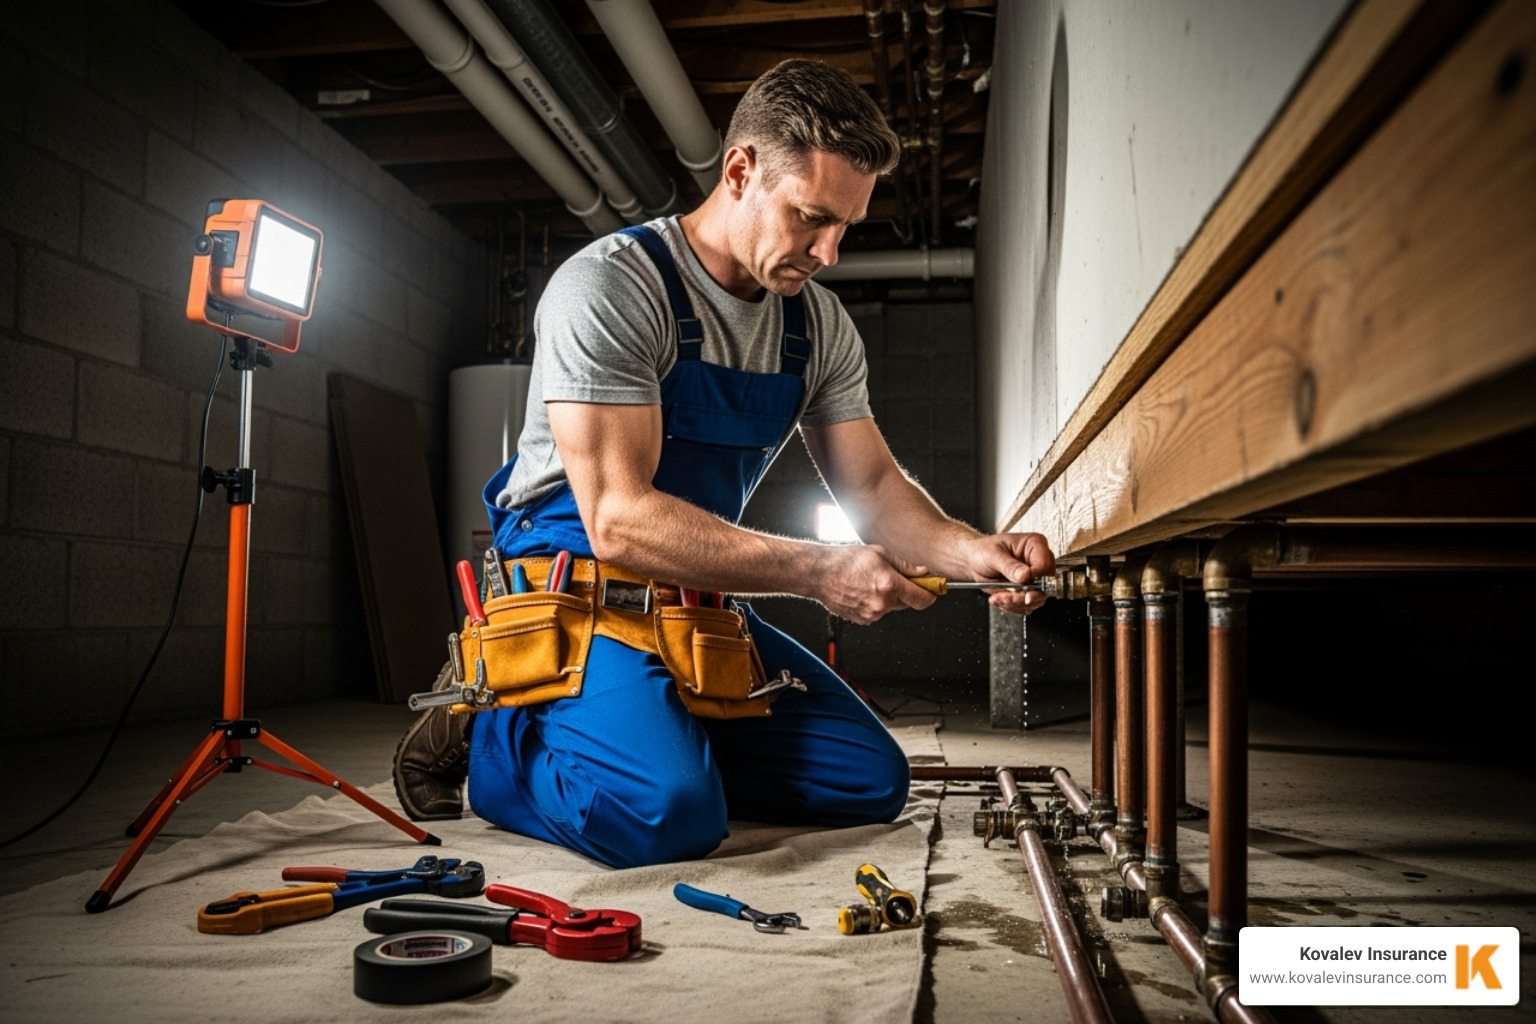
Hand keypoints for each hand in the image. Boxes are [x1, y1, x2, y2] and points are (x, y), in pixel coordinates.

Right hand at [813, 544, 935, 624]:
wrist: (819, 573)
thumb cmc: (845, 560)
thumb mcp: (880, 554)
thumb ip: (905, 566)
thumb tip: (922, 573)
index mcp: (889, 584)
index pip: (922, 599)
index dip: (930, 594)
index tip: (932, 589)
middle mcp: (882, 603)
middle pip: (908, 603)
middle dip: (906, 591)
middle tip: (893, 577)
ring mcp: (872, 614)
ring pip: (892, 607)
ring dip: (888, 596)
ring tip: (870, 581)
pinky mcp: (863, 619)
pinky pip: (878, 612)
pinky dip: (876, 602)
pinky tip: (862, 590)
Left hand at [959, 532, 1055, 614]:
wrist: (973, 561)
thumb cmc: (983, 550)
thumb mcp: (993, 555)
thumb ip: (1010, 566)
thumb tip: (1025, 575)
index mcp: (1034, 545)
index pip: (1045, 565)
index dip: (1035, 578)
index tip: (1022, 584)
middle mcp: (1037, 562)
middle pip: (1044, 585)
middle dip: (1023, 596)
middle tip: (1007, 596)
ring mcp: (1034, 578)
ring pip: (1036, 599)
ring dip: (1016, 603)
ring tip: (999, 597)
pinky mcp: (1028, 590)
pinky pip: (1027, 605)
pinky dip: (1013, 606)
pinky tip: (1000, 598)